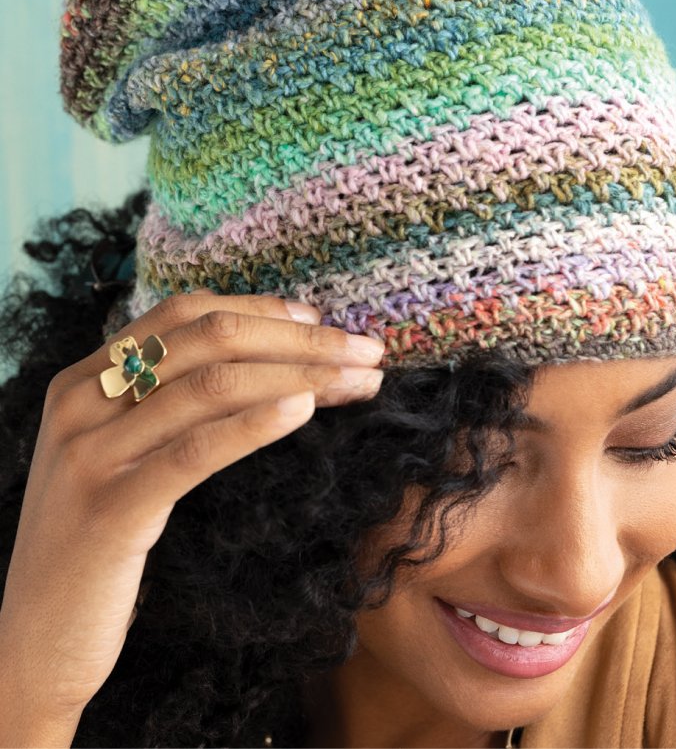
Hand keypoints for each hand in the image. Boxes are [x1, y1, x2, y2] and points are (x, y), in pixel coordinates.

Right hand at [0, 291, 383, 731]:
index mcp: (86, 376)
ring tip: (360, 382)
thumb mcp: (124, 455)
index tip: (325, 322)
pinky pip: (193, 451)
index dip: (263, 309)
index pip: (187, 314)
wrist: (35, 640)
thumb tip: (267, 363)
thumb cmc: (99, 540)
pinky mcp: (109, 510)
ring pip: (211, 386)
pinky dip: (255, 424)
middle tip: (367, 351)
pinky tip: (304, 411)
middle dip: (300, 339)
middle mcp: (82, 400)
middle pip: (209, 339)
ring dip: (300, 376)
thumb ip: (169, 404)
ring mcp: (90, 453)